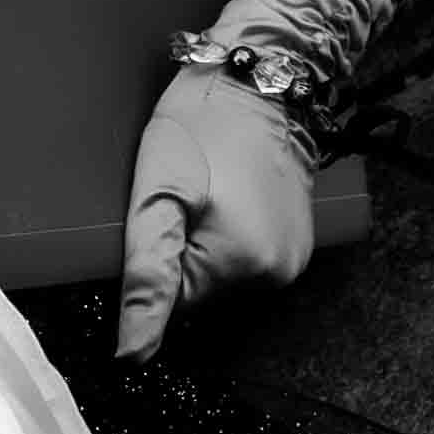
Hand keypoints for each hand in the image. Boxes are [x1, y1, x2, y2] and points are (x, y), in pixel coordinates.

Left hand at [112, 65, 319, 362]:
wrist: (261, 80)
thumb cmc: (201, 124)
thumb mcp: (157, 193)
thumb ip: (146, 276)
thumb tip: (133, 353)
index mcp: (238, 266)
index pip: (170, 306)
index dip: (152, 265)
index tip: (159, 217)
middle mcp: (275, 275)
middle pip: (199, 294)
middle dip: (179, 255)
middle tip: (179, 200)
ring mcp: (293, 260)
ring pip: (221, 277)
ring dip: (202, 246)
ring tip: (205, 195)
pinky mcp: (299, 244)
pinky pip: (246, 260)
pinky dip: (228, 238)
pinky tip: (225, 200)